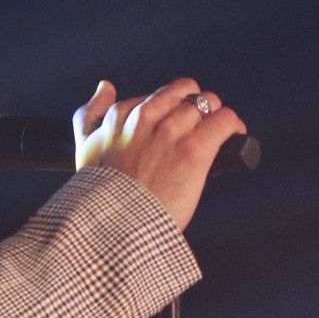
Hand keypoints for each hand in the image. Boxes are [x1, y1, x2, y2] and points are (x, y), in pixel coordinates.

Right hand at [71, 77, 248, 231]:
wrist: (118, 230)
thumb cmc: (103, 198)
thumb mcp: (85, 151)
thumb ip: (89, 115)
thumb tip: (106, 87)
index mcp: (119, 116)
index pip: (155, 95)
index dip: (169, 111)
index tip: (173, 129)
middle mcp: (145, 117)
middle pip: (184, 92)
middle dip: (195, 108)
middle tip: (199, 129)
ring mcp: (170, 131)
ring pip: (208, 102)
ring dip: (216, 117)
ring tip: (217, 135)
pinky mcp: (194, 149)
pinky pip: (225, 120)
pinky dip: (233, 127)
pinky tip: (233, 137)